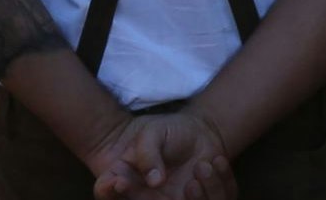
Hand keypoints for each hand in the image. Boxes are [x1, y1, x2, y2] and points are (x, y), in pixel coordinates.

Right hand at [91, 109, 233, 198]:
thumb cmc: (168, 132)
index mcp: (129, 181)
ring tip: (202, 166)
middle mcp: (150, 197)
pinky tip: (216, 162)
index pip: (106, 192)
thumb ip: (147, 153)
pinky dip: (219, 184)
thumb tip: (153, 180)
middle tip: (185, 182)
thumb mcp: (152, 134)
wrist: (198, 133)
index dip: (107, 191)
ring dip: (201, 196)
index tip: (121, 180)